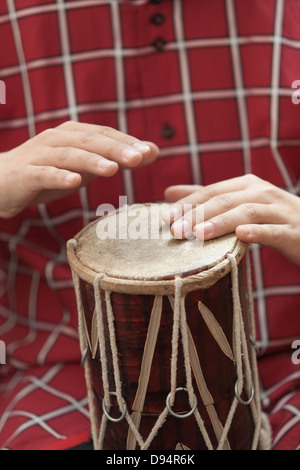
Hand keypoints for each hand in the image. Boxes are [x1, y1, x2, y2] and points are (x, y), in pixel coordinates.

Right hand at [0, 121, 158, 217]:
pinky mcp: (25, 174)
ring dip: (91, 161)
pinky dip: (59, 176)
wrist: (1, 183)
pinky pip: (43, 174)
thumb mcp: (84, 167)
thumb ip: (114, 159)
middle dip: (115, 148)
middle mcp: (57, 139)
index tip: (151, 151)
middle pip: (90, 141)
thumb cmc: (48, 173)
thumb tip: (152, 152)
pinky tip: (74, 182)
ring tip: (112, 169)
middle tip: (139, 157)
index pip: (104, 134)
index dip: (127, 142)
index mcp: (72, 135)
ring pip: (68, 155)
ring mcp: (39, 155)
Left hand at [163, 174, 299, 265]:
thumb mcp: (240, 204)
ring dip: (220, 222)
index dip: (188, 203)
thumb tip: (168, 193)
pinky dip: (257, 232)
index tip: (165, 217)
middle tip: (175, 230)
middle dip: (197, 214)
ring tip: (198, 234)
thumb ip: (206, 199)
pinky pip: (273, 231)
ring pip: (247, 212)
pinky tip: (241, 235)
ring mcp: (280, 211)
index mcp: (248, 185)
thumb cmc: (271, 219)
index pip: (211, 191)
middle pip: (225, 200)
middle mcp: (263, 193)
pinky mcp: (292, 232)